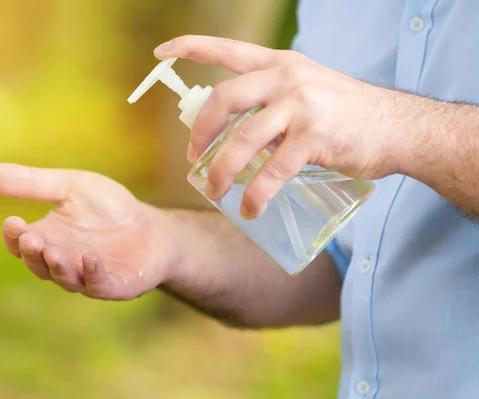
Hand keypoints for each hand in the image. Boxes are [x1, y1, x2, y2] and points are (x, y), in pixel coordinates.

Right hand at [0, 163, 177, 299]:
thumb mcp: (71, 186)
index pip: (21, 243)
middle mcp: (63, 262)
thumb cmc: (109, 208)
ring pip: (65, 278)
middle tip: (32, 238)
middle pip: (38, 264)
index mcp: (48, 238)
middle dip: (33, 253)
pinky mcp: (115, 285)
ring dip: (57, 266)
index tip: (12, 221)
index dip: (14, 236)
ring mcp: (88, 277)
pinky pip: (99, 286)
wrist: (153, 228)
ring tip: (53, 251)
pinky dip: (93, 275)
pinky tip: (91, 259)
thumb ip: (33, 182)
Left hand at [155, 35, 413, 218]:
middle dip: (200, 132)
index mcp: (281, 64)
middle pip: (224, 99)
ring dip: (221, 171)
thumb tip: (235, 137)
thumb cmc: (348, 115)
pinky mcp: (316, 137)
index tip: (161, 53)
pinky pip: (273, 170)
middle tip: (193, 158)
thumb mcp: (307, 92)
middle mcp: (288, 77)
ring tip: (215, 191)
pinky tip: (251, 208)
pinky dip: (256, 193)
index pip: (227, 49)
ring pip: (243, 139)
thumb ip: (272, 105)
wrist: (399, 127)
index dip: (190, 47)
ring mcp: (302, 105)